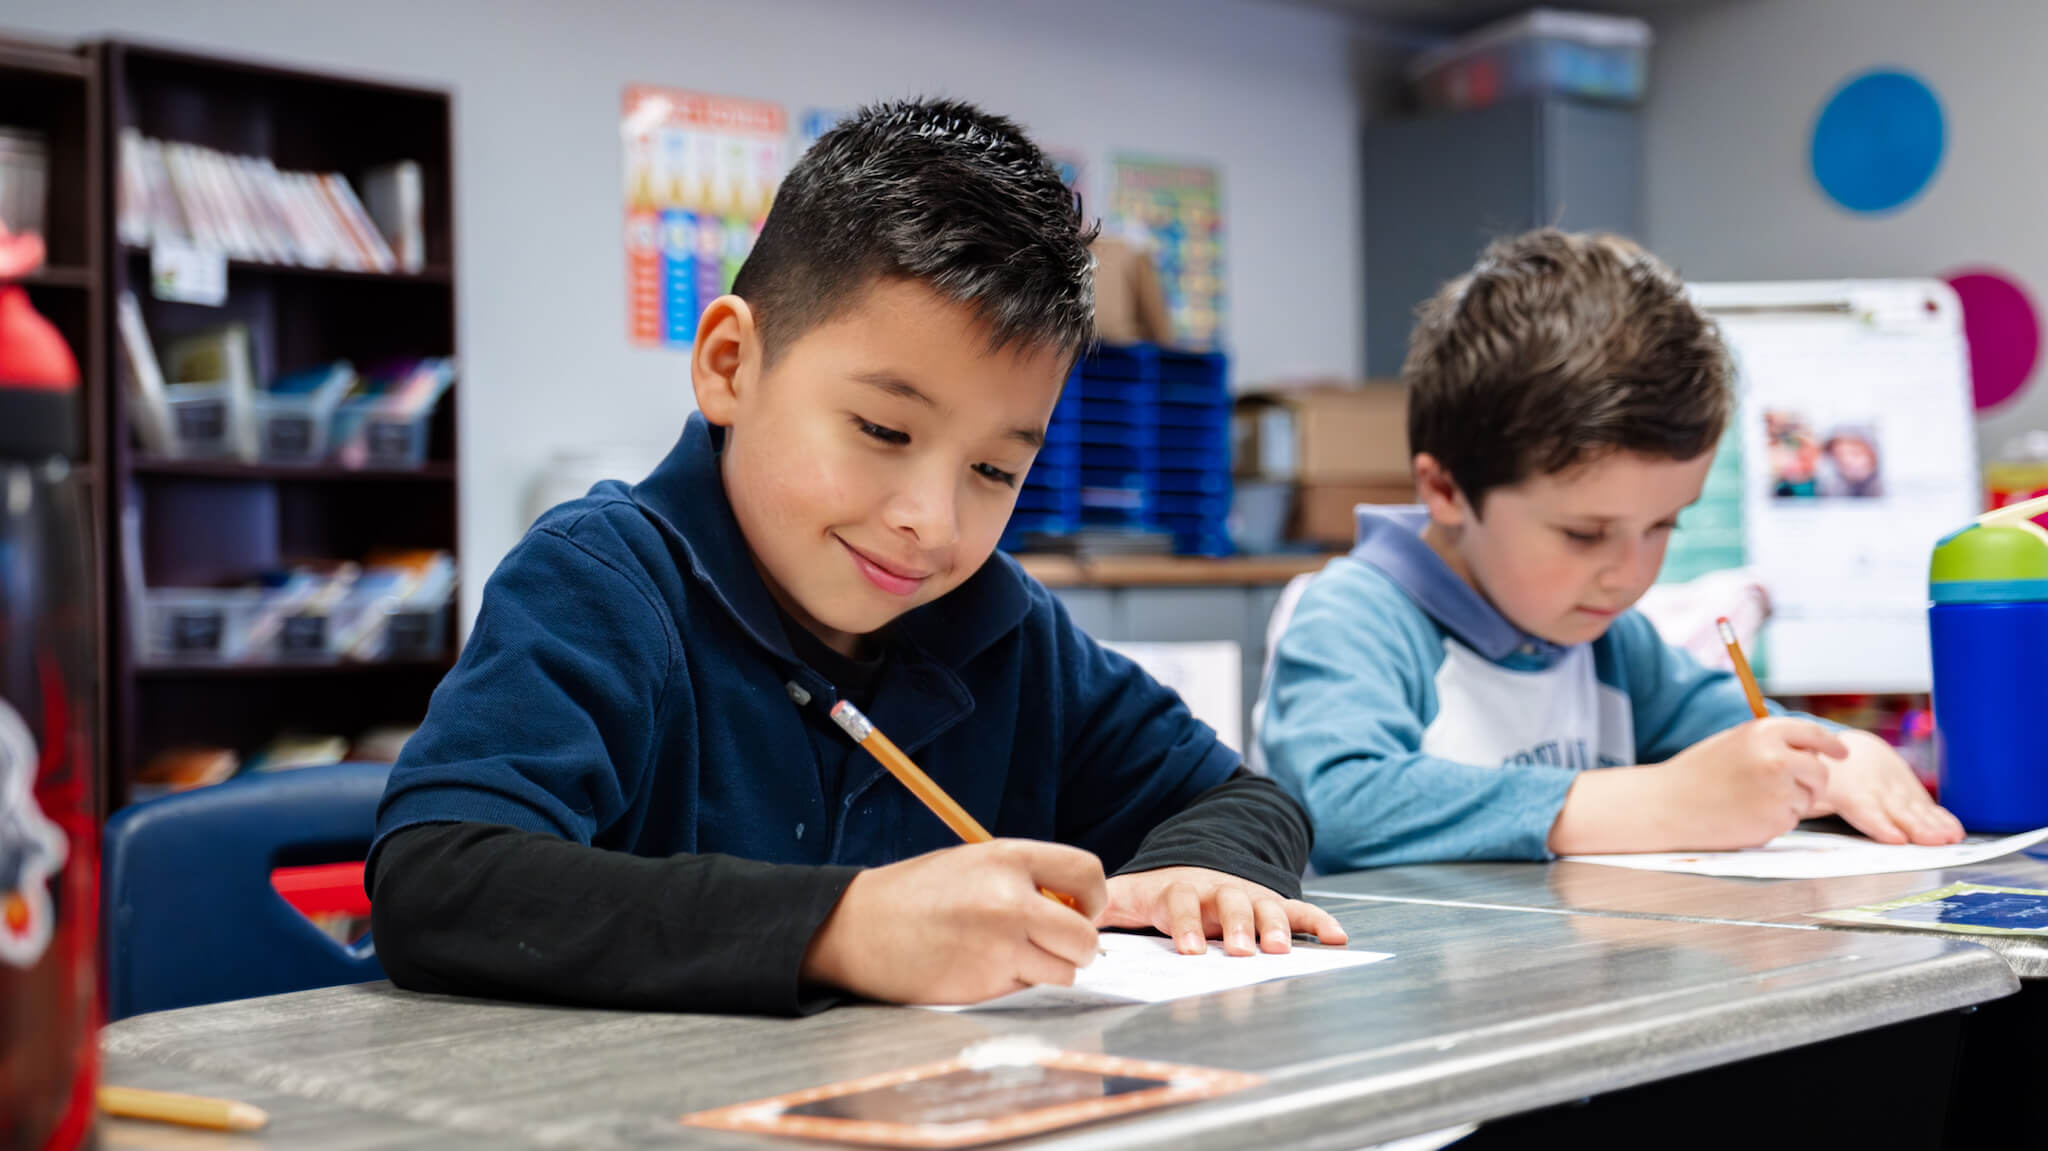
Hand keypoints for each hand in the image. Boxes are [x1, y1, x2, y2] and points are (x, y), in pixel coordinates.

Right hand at [801, 839, 1105, 1004]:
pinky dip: (1016, 985)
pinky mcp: (986, 985)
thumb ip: (1025, 878)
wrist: (857, 928)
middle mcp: (1011, 901)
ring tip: (1011, 956)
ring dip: (1048, 970)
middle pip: (1085, 936)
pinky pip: (1028, 990)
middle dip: (1076, 945)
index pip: (1088, 873)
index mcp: (1008, 858)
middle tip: (1052, 943)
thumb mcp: (974, 863)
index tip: (1080, 909)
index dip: (1093, 898)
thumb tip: (1074, 906)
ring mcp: (1000, 947)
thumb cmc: (916, 894)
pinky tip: (983, 969)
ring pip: (1064, 971)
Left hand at [1100, 866, 1347, 955]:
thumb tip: (1069, 921)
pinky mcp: (1273, 903)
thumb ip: (1103, 907)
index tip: (1190, 949)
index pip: (1181, 902)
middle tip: (1240, 949)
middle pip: (1228, 901)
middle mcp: (1217, 890)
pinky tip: (1339, 938)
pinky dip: (1320, 922)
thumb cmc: (1162, 893)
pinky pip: (1300, 910)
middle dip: (1235, 924)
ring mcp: (1248, 895)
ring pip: (1265, 905)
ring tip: (1281, 949)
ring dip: (1273, 926)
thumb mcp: (1131, 895)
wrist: (1198, 864)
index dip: (1186, 923)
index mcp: (1180, 890)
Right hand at [1551, 718, 1844, 852]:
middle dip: (1811, 782)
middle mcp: (1777, 758)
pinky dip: (1775, 820)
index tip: (1841, 753)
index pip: (1814, 735)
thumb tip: (1811, 749)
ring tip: (1750, 801)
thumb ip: (1772, 742)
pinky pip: (1791, 819)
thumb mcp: (1735, 742)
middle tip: (1786, 788)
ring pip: (1808, 799)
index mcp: (1764, 732)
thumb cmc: (1697, 773)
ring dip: (1790, 802)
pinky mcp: (1776, 819)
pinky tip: (1746, 815)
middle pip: (1819, 772)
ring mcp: (1779, 790)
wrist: (1668, 805)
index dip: (1832, 745)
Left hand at [1812, 730, 1964, 844]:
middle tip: (1934, 841)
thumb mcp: (1808, 788)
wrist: (1847, 746)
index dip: (1879, 823)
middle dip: (1916, 826)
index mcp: (1842, 787)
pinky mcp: (1907, 785)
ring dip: (1933, 823)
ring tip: (1950, 838)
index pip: (1862, 807)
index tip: (1895, 838)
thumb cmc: (1821, 777)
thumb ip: (1806, 800)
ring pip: (1913, 804)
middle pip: (1894, 808)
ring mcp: (1892, 783)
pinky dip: (1940, 817)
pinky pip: (1924, 802)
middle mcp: (1871, 784)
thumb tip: (1797, 810)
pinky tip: (1954, 831)